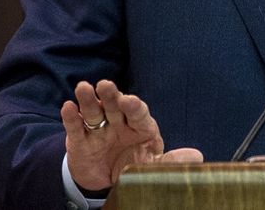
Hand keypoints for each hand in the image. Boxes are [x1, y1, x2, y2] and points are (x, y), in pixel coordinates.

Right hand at [60, 79, 202, 191]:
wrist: (106, 180)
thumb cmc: (134, 165)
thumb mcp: (152, 165)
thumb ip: (171, 161)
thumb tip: (196, 157)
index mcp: (140, 126)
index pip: (138, 112)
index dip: (133, 106)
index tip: (129, 101)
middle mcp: (119, 123)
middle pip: (115, 106)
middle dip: (111, 95)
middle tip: (106, 85)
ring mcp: (99, 130)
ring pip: (93, 112)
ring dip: (88, 100)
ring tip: (83, 88)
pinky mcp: (80, 140)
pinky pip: (76, 127)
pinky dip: (71, 117)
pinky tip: (68, 107)